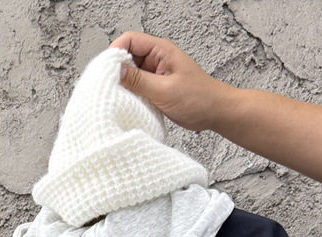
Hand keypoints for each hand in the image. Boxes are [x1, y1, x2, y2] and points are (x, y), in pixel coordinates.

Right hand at [109, 31, 234, 131]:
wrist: (215, 112)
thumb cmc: (199, 98)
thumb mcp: (165, 90)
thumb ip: (139, 81)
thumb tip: (116, 71)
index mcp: (161, 50)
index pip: (130, 40)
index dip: (115, 53)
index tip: (106, 71)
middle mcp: (157, 58)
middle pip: (127, 56)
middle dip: (116, 70)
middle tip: (110, 87)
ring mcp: (155, 73)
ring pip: (130, 73)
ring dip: (124, 84)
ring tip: (120, 97)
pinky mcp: (155, 87)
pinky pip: (137, 86)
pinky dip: (131, 94)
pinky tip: (129, 103)